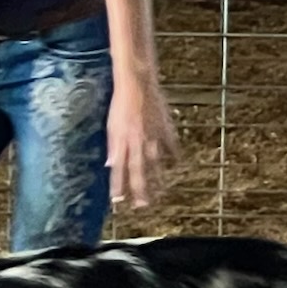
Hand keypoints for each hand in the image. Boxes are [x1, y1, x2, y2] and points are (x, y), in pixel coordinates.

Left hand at [107, 74, 178, 209]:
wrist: (137, 81)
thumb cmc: (121, 103)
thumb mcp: (111, 125)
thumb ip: (113, 146)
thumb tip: (110, 164)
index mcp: (122, 140)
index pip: (119, 168)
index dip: (119, 185)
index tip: (119, 200)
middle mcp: (138, 141)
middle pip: (139, 170)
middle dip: (140, 189)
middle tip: (142, 206)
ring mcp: (153, 135)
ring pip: (156, 163)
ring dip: (158, 180)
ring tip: (161, 193)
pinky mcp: (165, 127)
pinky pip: (170, 145)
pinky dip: (173, 156)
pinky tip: (177, 165)